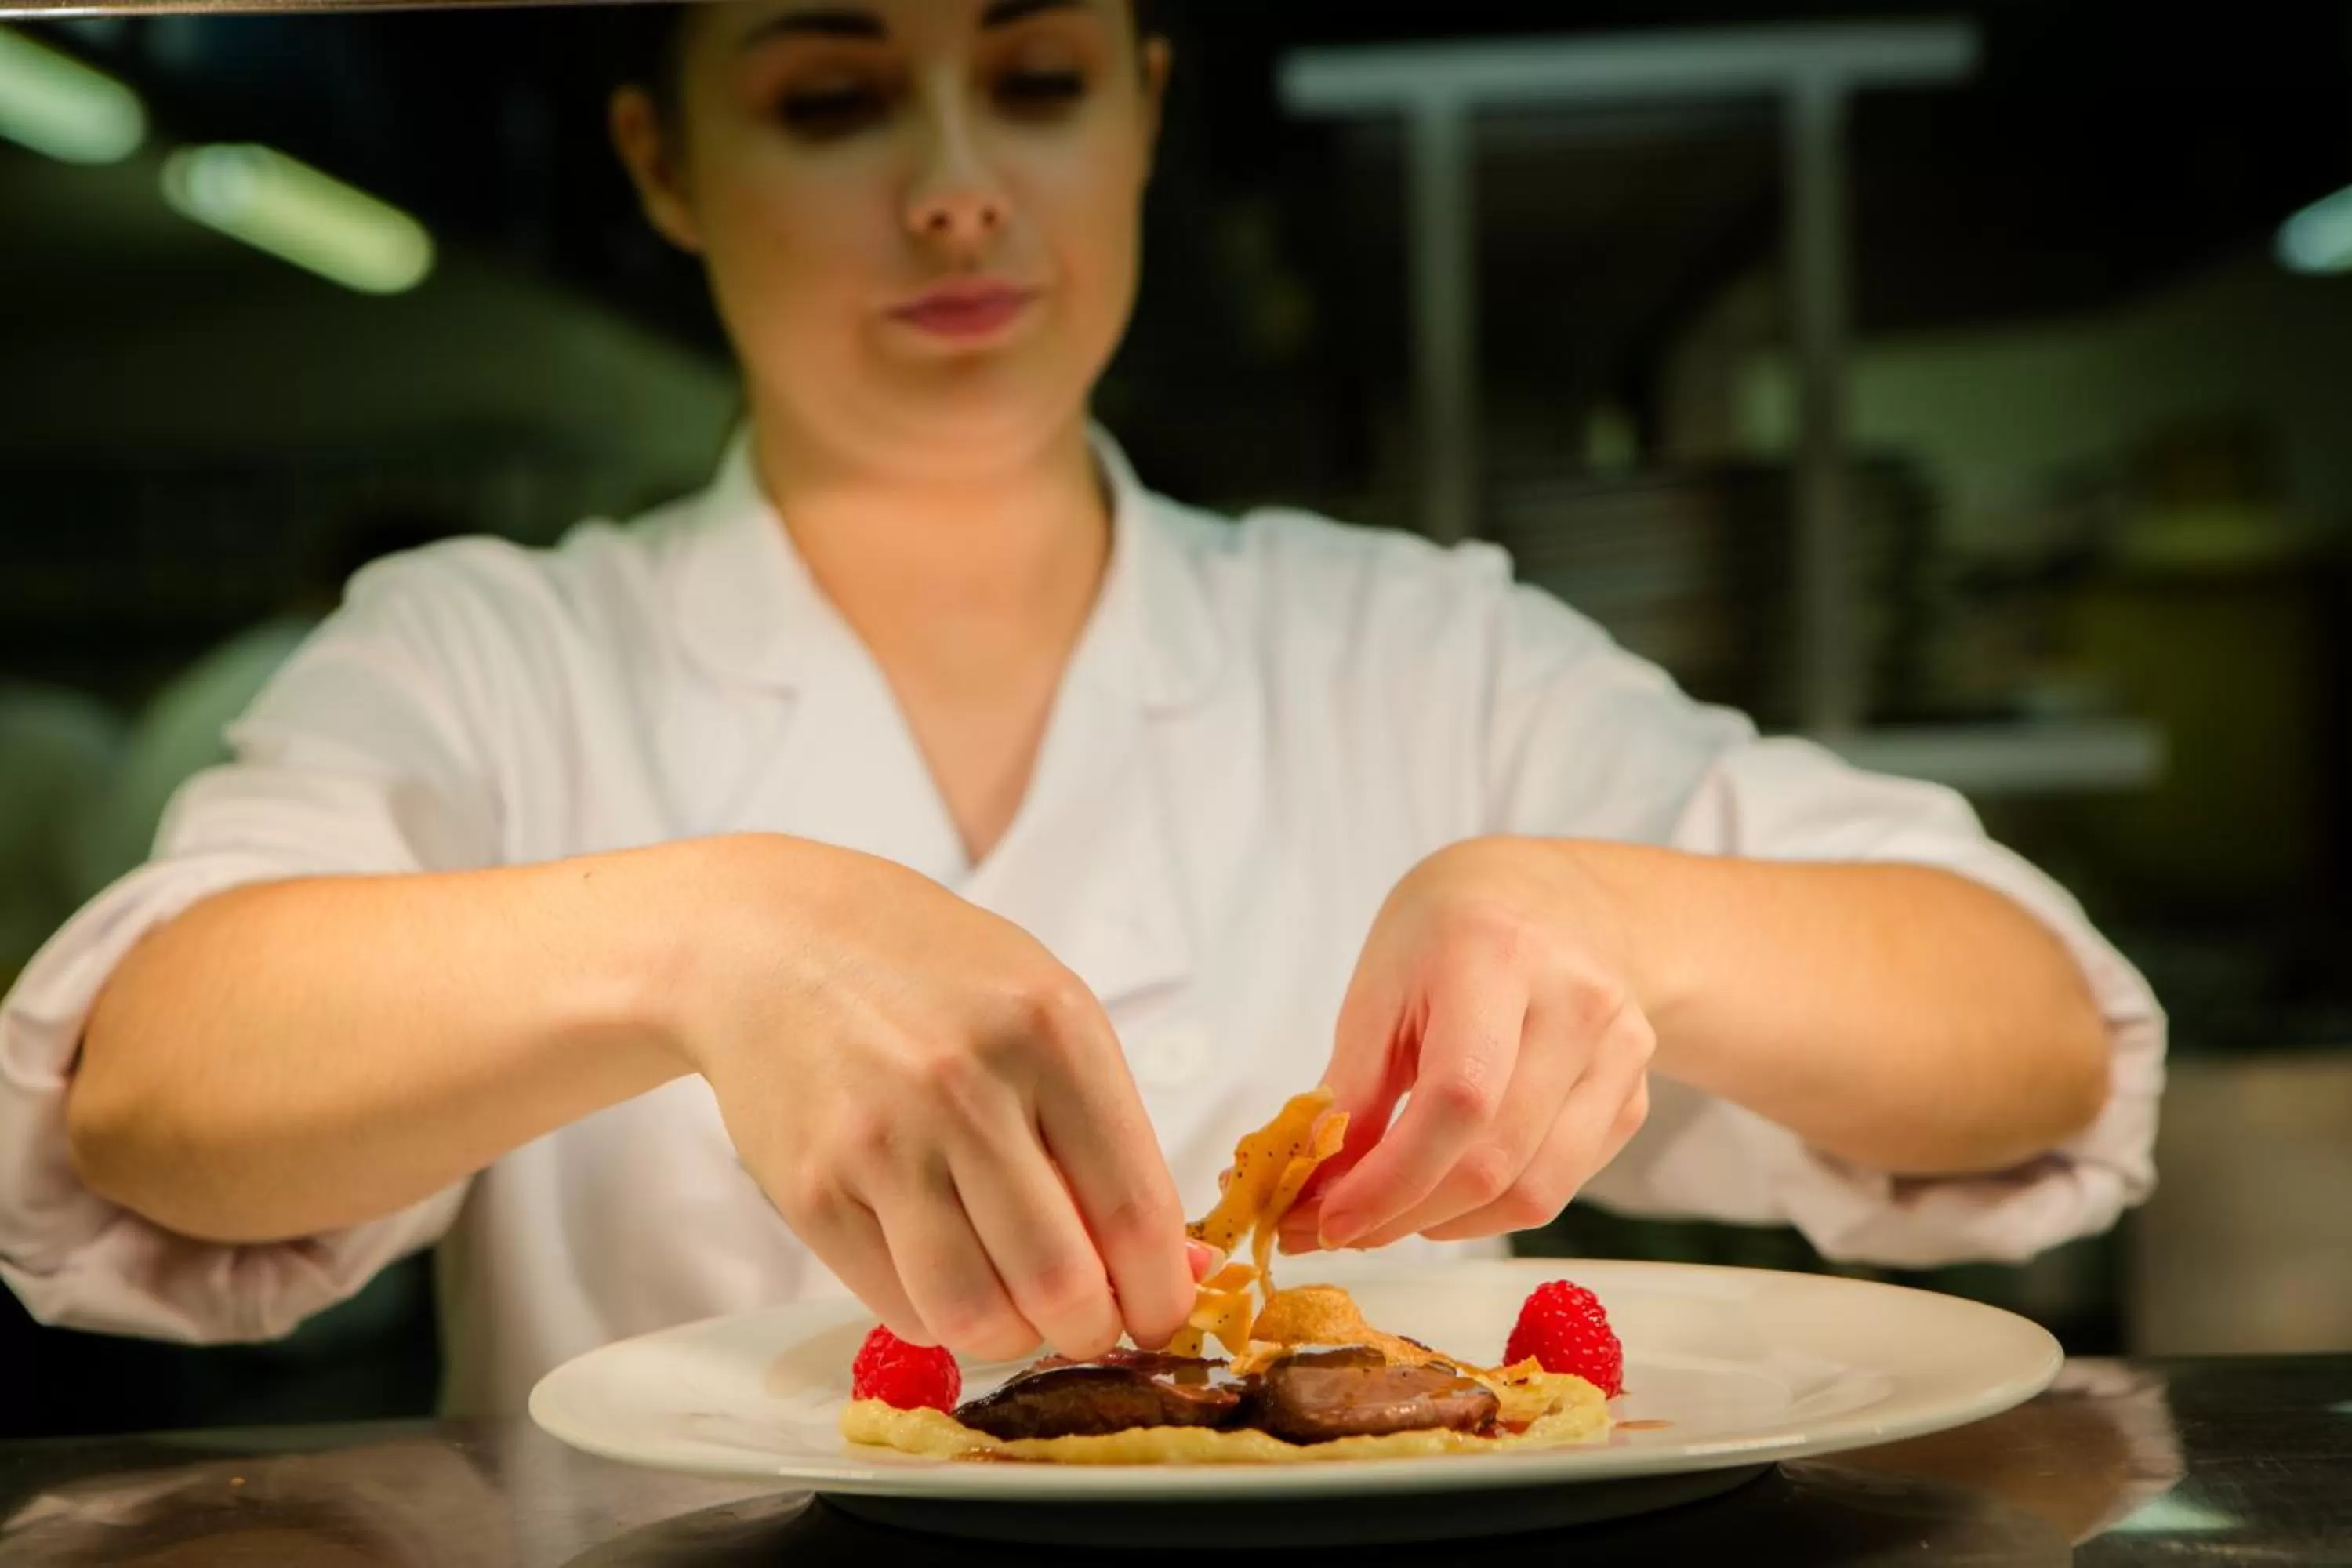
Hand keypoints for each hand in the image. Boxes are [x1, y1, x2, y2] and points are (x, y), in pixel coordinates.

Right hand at [658, 835, 1204, 1362]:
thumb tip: (1175, 1271)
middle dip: (1091, 1330)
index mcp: (1050, 1033)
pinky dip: (941, 1315)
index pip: (1134, 1212)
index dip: (1161, 1295)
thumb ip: (1114, 1139)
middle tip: (1090, 1321)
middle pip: (1058, 1283)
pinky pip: (899, 1307)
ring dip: (1014, 1336)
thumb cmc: (935, 980)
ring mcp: (879, 1142)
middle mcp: (964, 1086)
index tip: (1161, 1316)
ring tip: (1020, 1305)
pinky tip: (950, 1269)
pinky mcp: (811, 1192)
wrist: (777, 942)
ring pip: (973, 1316)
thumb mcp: (1048, 1015)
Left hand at [1284, 838, 1653, 1251]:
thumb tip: (1314, 1193)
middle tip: (1339, 1228)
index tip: (1328, 1217)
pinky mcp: (1635, 1096)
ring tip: (1390, 1211)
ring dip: (1447, 1224)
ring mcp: (1621, 1052)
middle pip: (1495, 1157)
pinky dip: (1491, 1208)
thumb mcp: (1379, 990)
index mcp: (1498, 955)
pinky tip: (1446, 1185)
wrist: (1552, 900)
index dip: (1391, 1178)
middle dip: (1404, 1214)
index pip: (1459, 1097)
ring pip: (1533, 1192)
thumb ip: (1349, 1092)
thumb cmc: (1446, 938)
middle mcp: (1577, 1002)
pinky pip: (1561, 1186)